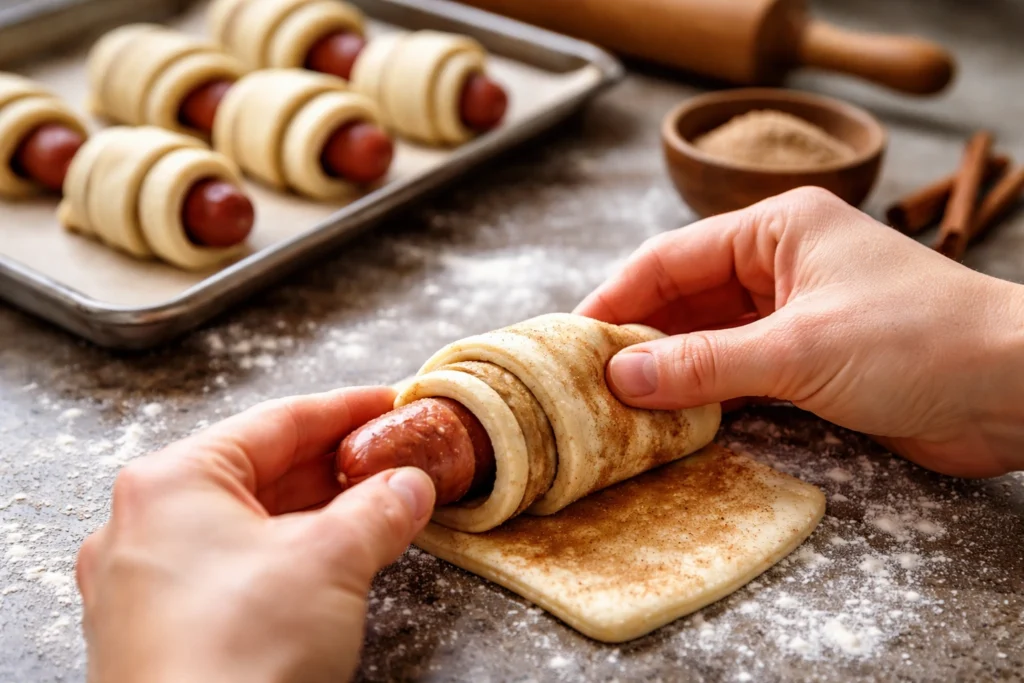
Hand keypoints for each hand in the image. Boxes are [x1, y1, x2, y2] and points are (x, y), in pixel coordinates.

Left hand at [76, 388, 435, 682]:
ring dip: (315, 514)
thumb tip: (408, 487)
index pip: (276, 422)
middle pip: (260, 472)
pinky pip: (233, 571)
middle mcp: (145, 526)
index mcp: (171, 483)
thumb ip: (379, 510)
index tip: (386, 404)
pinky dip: (287, 558)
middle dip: (333, 466)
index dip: (344, 410)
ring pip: (247, 525)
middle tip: (390, 457)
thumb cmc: (234, 658)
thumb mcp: (332, 561)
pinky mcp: (160, 633)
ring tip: (374, 506)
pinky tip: (330, 563)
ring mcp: (145, 583)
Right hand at [576, 187, 1023, 476]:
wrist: (1018, 391)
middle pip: (684, 299)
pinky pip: (737, 374)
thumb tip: (621, 378)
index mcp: (777, 229)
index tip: (572, 341)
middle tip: (585, 380)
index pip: (671, 259)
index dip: (616, 299)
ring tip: (615, 405)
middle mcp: (780, 265)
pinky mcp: (810, 363)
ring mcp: (795, 315)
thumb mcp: (798, 349)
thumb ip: (704, 364)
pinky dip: (704, 396)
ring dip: (667, 371)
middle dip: (636, 339)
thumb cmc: (922, 342)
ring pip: (708, 339)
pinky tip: (669, 419)